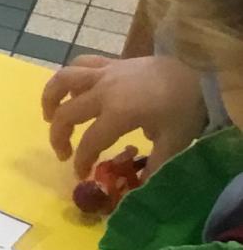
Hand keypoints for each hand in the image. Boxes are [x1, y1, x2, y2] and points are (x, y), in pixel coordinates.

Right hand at [42, 53, 206, 175]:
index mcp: (118, 114)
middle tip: (63, 152)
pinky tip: (75, 90)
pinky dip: (72, 77)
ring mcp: (105, 73)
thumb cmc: (185, 108)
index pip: (89, 142)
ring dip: (50, 98)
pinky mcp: (111, 62)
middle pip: (66, 113)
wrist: (199, 74)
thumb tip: (138, 186)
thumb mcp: (174, 142)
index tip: (81, 175)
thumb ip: (153, 165)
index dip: (81, 161)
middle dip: (58, 136)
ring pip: (64, 80)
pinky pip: (82, 64)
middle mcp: (104, 92)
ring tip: (49, 114)